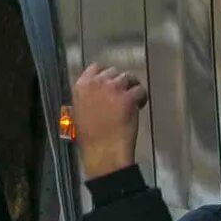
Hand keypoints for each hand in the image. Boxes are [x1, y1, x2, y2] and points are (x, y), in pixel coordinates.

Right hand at [68, 64, 147, 181]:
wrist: (102, 152)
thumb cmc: (90, 138)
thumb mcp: (79, 112)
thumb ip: (87, 97)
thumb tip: (98, 93)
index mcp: (81, 86)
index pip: (95, 68)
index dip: (105, 75)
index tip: (110, 83)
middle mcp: (96, 83)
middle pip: (114, 71)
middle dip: (120, 82)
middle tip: (122, 95)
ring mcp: (113, 89)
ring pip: (129, 77)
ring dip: (132, 87)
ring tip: (132, 100)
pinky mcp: (128, 98)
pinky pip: (140, 90)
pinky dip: (142, 97)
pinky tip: (139, 107)